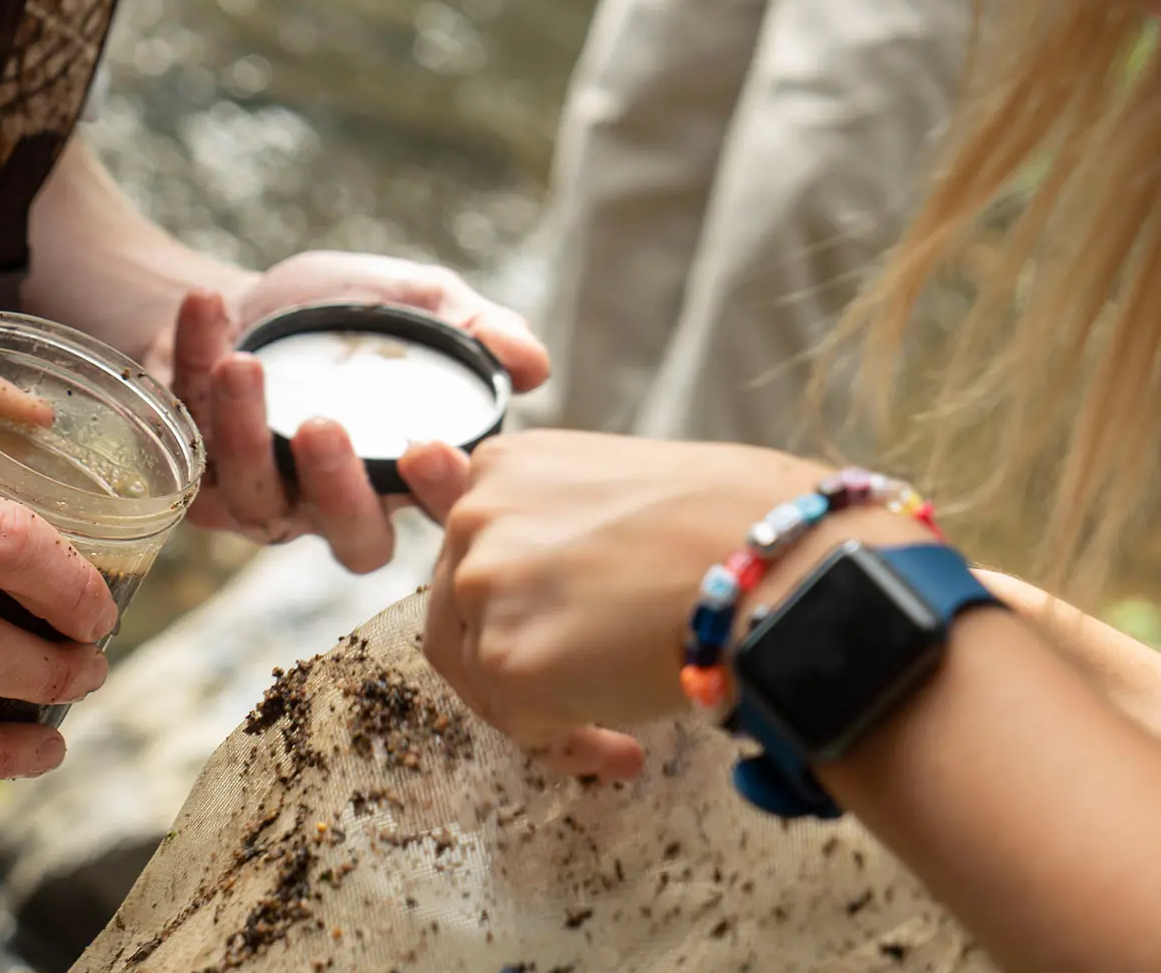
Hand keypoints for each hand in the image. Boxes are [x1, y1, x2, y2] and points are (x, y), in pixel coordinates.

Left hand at [148, 250, 548, 572]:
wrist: (237, 301)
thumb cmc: (340, 310)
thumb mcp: (416, 301)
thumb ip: (474, 328)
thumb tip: (537, 365)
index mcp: (403, 474)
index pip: (440, 509)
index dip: (442, 494)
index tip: (432, 449)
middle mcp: (336, 505)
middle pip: (351, 537)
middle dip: (336, 487)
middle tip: (322, 425)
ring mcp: (264, 501)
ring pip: (257, 499)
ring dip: (245, 431)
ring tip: (241, 360)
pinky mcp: (196, 480)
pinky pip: (190, 443)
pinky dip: (192, 367)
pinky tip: (208, 307)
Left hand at [401, 432, 849, 778]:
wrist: (785, 566)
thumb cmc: (730, 522)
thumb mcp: (609, 485)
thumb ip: (519, 501)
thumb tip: (419, 456)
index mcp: (501, 466)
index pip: (475, 558)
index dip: (521, 607)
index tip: (576, 626)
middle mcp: (476, 516)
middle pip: (463, 620)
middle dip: (526, 664)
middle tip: (602, 688)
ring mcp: (486, 587)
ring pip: (485, 678)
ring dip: (547, 711)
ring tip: (626, 724)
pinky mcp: (510, 660)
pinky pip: (521, 728)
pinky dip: (568, 747)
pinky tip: (628, 748)